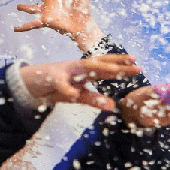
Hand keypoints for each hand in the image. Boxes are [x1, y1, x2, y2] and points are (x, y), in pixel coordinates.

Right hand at [15, 0, 104, 51]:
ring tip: (17, 7)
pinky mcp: (45, 21)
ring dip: (25, 8)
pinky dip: (23, 27)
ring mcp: (47, 12)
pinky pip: (32, 24)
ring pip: (32, 8)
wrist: (83, 26)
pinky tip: (15, 29)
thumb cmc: (84, 10)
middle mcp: (51, 3)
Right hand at [19, 54, 141, 110]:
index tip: (137, 62)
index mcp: (85, 70)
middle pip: (100, 64)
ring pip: (84, 69)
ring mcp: (65, 71)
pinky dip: (67, 88)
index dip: (120, 63)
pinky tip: (74, 94)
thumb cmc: (57, 87)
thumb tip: (113, 107)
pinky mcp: (52, 79)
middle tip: (135, 64)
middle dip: (117, 64)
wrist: (31, 82)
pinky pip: (60, 84)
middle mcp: (78, 67)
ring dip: (99, 69)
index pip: (105, 65)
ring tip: (115, 70)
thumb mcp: (77, 96)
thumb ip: (94, 100)